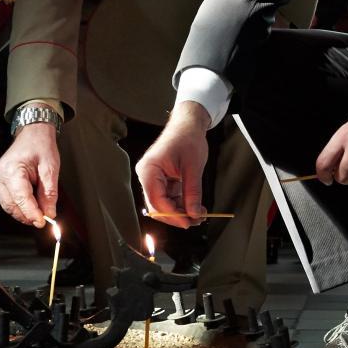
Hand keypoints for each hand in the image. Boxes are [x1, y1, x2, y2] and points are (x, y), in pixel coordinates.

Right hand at [0, 123, 58, 226]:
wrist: (33, 133)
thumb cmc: (41, 145)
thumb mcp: (51, 168)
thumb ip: (49, 192)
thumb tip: (49, 213)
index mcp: (12, 169)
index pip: (21, 198)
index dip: (32, 213)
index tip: (43, 222)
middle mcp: (0, 175)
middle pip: (11, 205)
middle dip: (27, 215)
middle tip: (43, 220)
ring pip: (8, 205)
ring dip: (23, 213)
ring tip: (39, 214)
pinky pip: (7, 199)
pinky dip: (19, 206)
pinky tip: (31, 207)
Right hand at [136, 102, 210, 228]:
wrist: (189, 125)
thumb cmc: (188, 138)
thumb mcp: (193, 167)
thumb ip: (193, 192)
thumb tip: (194, 213)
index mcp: (149, 170)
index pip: (156, 200)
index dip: (172, 215)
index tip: (188, 222)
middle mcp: (147, 175)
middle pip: (158, 205)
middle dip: (177, 215)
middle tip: (196, 220)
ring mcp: (153, 178)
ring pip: (164, 203)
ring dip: (181, 211)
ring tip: (199, 214)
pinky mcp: (161, 180)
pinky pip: (169, 197)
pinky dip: (181, 203)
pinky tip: (195, 206)